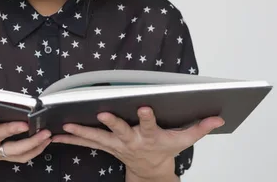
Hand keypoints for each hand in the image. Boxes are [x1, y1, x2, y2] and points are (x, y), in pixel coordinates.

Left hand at [51, 107, 223, 178]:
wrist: (151, 171)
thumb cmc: (165, 150)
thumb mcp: (184, 140)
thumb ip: (200, 128)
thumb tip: (219, 118)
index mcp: (150, 136)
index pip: (149, 125)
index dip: (146, 117)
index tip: (144, 106)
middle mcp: (131, 140)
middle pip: (120, 130)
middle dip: (111, 122)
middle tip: (102, 113)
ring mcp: (116, 144)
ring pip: (97, 137)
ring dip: (80, 131)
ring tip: (64, 125)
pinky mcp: (106, 145)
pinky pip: (86, 142)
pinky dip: (71, 137)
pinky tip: (57, 133)